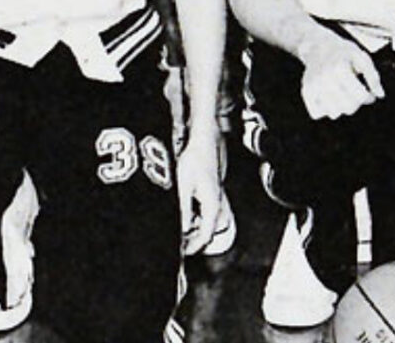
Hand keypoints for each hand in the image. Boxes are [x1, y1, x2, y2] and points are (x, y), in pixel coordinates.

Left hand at [176, 135, 223, 254]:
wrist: (205, 140)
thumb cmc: (195, 159)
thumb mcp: (183, 186)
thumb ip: (182, 211)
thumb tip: (179, 230)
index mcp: (212, 207)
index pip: (205, 236)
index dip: (192, 247)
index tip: (181, 253)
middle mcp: (217, 205)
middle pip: (206, 232)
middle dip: (191, 240)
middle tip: (177, 243)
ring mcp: (216, 200)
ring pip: (205, 223)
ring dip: (192, 228)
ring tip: (177, 229)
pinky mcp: (212, 194)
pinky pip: (204, 213)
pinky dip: (193, 217)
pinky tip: (183, 212)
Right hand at [296, 30, 385, 120]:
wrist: (318, 45)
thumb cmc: (343, 52)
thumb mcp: (362, 57)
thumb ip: (373, 76)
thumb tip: (379, 94)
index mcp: (340, 68)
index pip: (360, 96)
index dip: (368, 97)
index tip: (369, 94)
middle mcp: (325, 78)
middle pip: (347, 107)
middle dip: (356, 103)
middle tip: (356, 94)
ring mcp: (314, 86)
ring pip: (333, 113)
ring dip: (342, 107)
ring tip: (344, 95)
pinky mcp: (306, 91)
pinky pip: (316, 113)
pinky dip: (325, 110)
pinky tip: (331, 100)